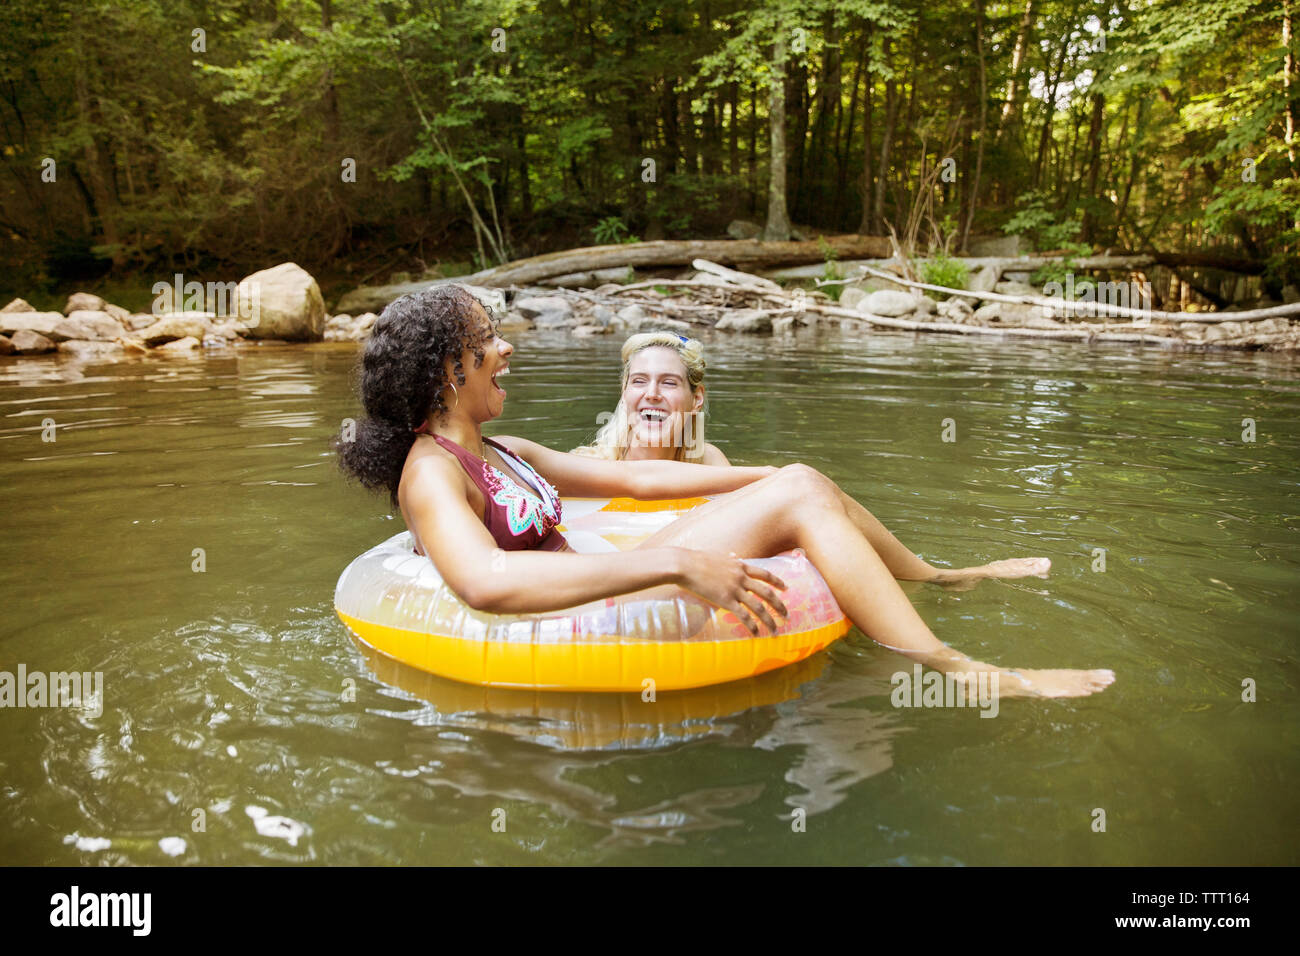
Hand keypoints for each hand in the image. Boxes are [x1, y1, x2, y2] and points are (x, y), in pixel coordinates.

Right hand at [672, 548, 788, 635]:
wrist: (684, 564)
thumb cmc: (696, 559)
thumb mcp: (717, 555)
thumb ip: (729, 558)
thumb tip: (734, 555)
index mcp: (740, 566)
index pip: (764, 574)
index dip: (777, 582)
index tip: (786, 588)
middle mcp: (741, 578)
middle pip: (767, 593)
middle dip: (779, 605)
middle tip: (787, 615)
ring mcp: (734, 589)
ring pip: (758, 607)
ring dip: (769, 620)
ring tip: (775, 630)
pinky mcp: (725, 600)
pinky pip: (743, 615)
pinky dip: (752, 626)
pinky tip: (756, 633)